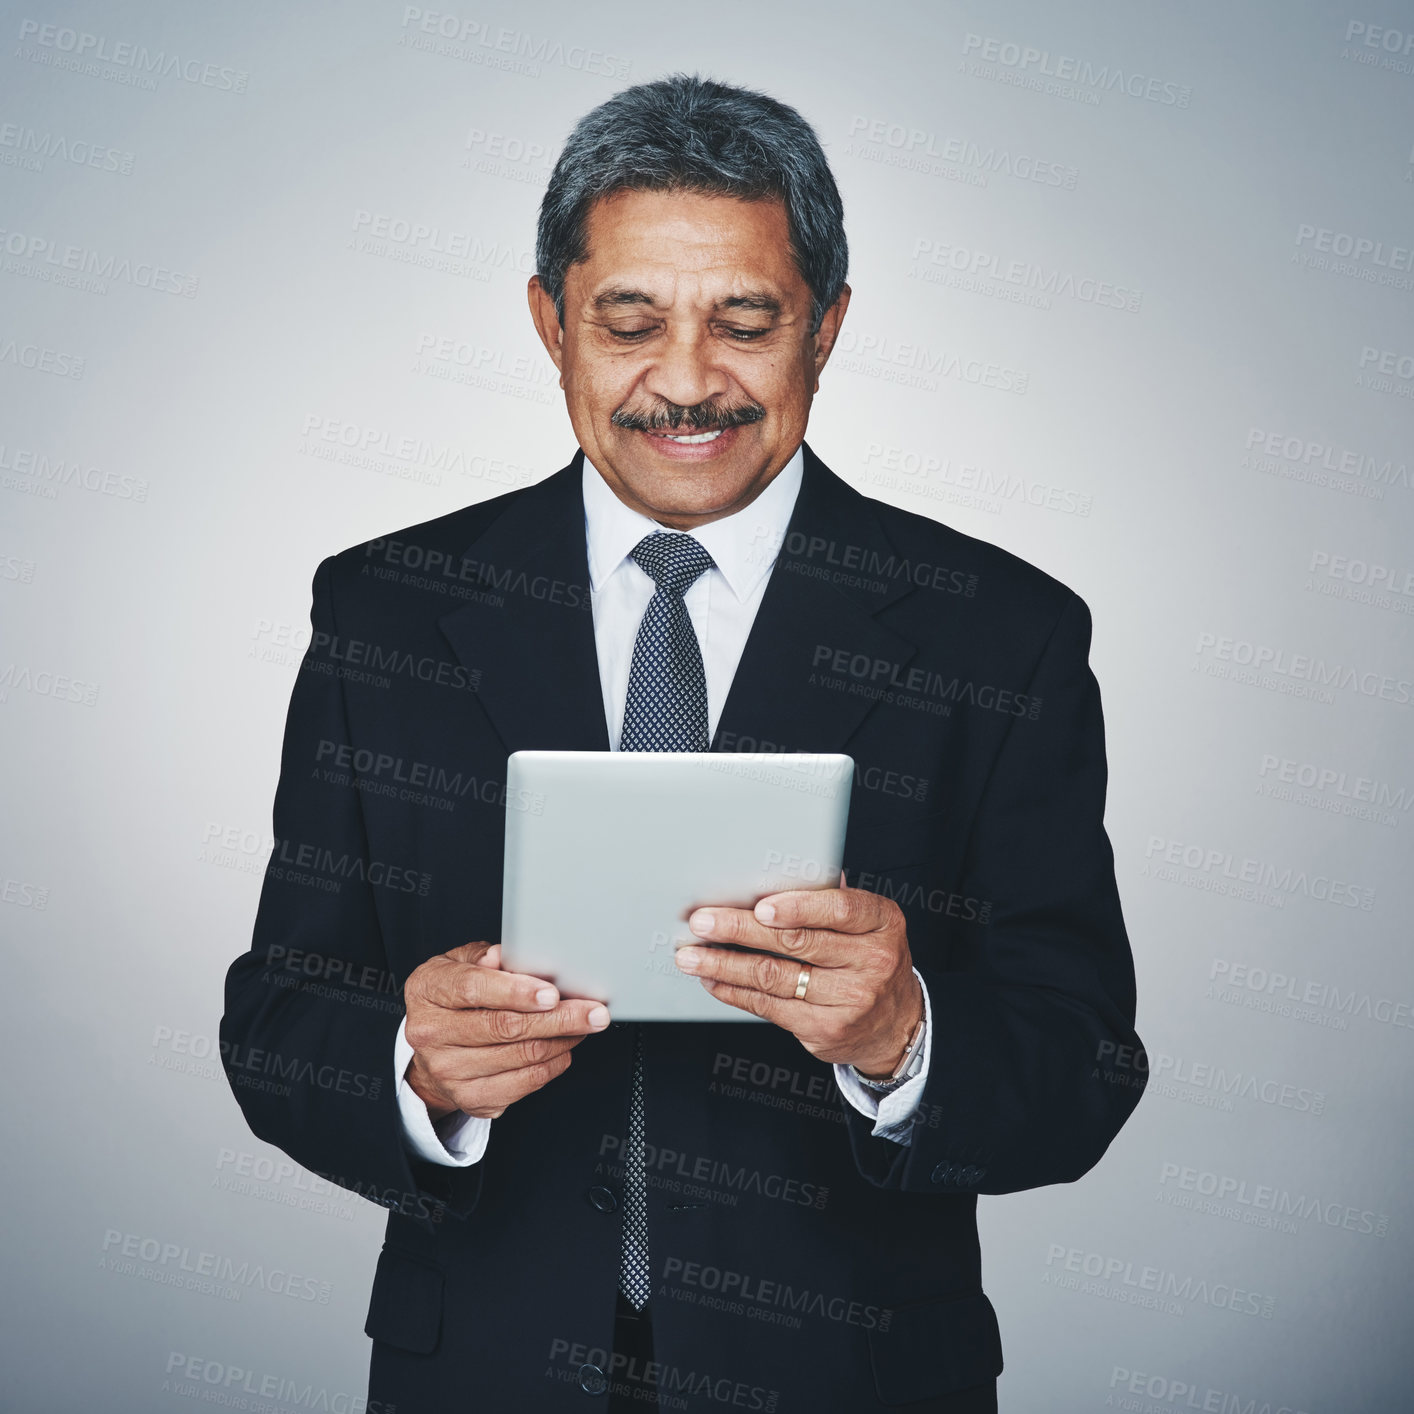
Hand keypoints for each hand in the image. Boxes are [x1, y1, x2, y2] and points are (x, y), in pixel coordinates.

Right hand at [403, 942, 609, 1120]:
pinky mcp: (470, 1098)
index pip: (474, 989)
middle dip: (559, 1019)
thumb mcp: (458, 964)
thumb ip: (484, 956)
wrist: (430, 1049)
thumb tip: (505, 955)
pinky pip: (525, 1083)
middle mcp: (431, 1034)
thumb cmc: (452, 997)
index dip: (516, 991)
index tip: (552, 993)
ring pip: (522, 1057)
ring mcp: (449, 1071)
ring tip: (584, 1025)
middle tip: (593, 1011)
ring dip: (563, 1040)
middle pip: (505, 1027)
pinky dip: (554, 1064)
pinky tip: (565, 1047)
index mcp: (427, 991)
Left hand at [673, 879, 921, 1076]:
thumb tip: (775, 875)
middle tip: (703, 922)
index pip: (839, 910)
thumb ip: (828, 900)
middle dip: (740, 930)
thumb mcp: (867, 923)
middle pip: (796, 943)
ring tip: (692, 955)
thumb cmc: (869, 958)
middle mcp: (872, 961)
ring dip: (725, 964)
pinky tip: (714, 979)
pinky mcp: (825, 1029)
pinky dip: (735, 991)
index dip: (798, 907)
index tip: (759, 906)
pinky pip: (770, 1007)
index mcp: (882, 922)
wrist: (896, 1023)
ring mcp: (850, 999)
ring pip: (775, 977)